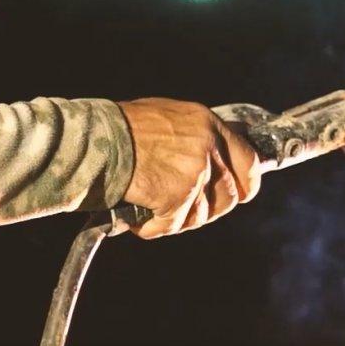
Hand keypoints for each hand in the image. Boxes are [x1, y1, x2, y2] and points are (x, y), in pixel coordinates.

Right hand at [117, 98, 263, 239]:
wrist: (95, 140)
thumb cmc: (119, 128)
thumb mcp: (166, 118)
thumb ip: (194, 137)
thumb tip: (209, 160)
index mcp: (207, 123)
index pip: (249, 161)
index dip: (244, 185)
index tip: (237, 195)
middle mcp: (207, 146)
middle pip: (228, 196)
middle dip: (207, 210)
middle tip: (182, 211)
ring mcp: (194, 172)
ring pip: (201, 215)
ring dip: (177, 220)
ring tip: (152, 212)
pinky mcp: (177, 195)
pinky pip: (175, 225)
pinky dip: (154, 227)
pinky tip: (139, 218)